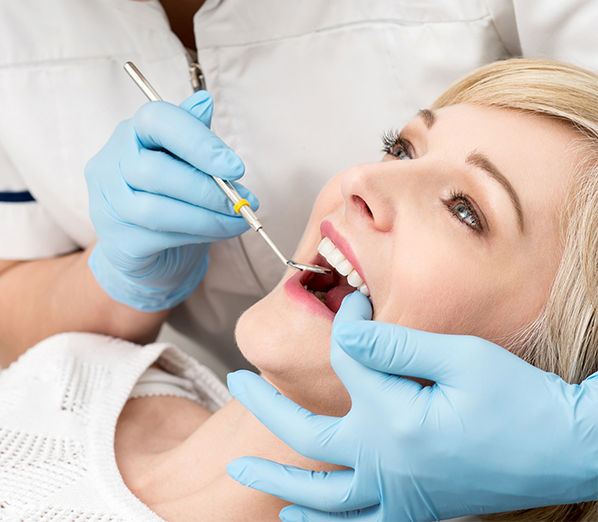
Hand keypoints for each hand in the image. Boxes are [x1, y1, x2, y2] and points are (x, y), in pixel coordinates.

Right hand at [85, 90, 257, 310]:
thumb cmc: (170, 197)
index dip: (197, 142)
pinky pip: (159, 237)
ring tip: (238, 218)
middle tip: (241, 201)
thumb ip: (193, 134)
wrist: (148, 251)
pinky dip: (198, 234)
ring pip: (157, 209)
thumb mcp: (184, 161)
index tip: (235, 167)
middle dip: (207, 188)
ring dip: (207, 217)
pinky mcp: (116, 240)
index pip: (155, 120)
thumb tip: (204, 101)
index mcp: (130, 133)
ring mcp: (108, 205)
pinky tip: (220, 231)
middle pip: (154, 170)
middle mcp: (110, 163)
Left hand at [227, 291, 597, 521]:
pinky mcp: (419, 509)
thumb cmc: (519, 400)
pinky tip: (303, 521)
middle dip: (267, 406)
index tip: (352, 300)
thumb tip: (344, 328)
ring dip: (280, 481)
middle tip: (235, 381)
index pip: (348, 359)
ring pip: (324, 496)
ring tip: (242, 471)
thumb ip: (393, 343)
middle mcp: (386, 463)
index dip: (347, 322)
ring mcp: (400, 493)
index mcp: (392, 420)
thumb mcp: (460, 357)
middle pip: (306, 436)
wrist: (569, 451)